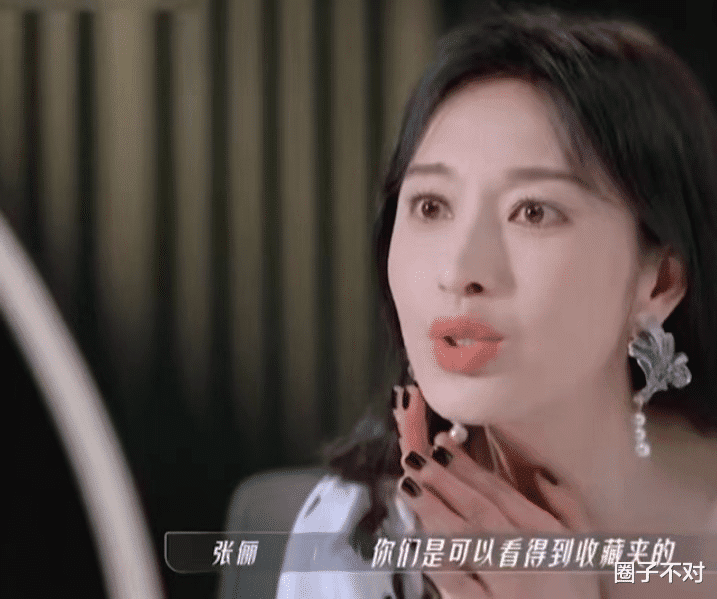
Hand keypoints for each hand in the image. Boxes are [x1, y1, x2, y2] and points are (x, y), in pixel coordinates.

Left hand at [393, 385, 602, 598]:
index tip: (441, 443)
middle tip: (415, 457)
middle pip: (478, 509)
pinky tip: (414, 539)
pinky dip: (436, 560)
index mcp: (543, 533)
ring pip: (464, 541)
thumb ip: (566, 504)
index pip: (499, 491)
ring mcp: (503, 584)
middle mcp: (523, 554)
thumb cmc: (576, 591)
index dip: (467, 465)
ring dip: (432, 511)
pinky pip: (457, 582)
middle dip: (444, 480)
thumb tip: (539, 473)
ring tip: (407, 486)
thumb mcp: (586, 544)